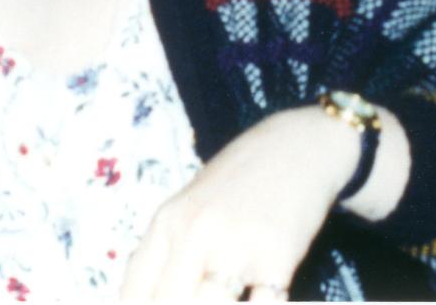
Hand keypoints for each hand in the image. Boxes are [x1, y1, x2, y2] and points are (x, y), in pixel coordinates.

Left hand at [118, 106, 361, 301]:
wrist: (300, 146)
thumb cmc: (241, 178)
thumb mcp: (191, 204)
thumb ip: (168, 250)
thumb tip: (142, 301)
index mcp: (168, 222)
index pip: (134, 292)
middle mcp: (195, 234)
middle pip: (168, 304)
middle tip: (197, 298)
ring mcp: (236, 247)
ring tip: (228, 294)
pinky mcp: (277, 260)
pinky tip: (258, 296)